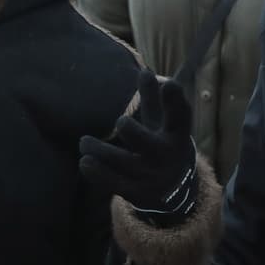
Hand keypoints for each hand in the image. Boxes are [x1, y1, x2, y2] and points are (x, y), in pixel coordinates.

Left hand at [79, 68, 196, 225]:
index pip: (180, 116)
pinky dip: (97, 173)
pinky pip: (114, 183)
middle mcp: (165, 156)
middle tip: (120, 122)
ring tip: (84, 142)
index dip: (175, 101)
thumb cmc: (162, 145)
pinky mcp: (136, 192)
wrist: (175, 194)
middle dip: (132, 132)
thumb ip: (152, 99)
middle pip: (148, 144)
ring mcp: (150, 176)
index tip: (168, 82)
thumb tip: (144, 71)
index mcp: (176, 135)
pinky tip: (85, 161)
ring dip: (101, 151)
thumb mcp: (162, 124)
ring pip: (123, 163)